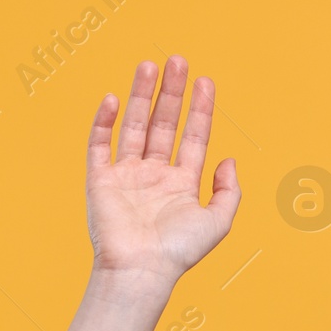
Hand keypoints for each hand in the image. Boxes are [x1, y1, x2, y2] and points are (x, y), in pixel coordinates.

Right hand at [85, 56, 240, 286]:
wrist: (142, 270)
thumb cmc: (179, 252)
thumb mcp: (219, 222)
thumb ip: (230, 191)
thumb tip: (230, 159)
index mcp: (182, 184)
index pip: (193, 137)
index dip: (200, 109)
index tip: (205, 81)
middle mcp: (154, 176)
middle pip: (163, 124)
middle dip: (171, 93)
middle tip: (177, 60)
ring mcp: (127, 176)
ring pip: (134, 126)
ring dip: (142, 95)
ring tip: (150, 65)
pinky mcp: (100, 180)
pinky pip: (100, 144)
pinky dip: (105, 121)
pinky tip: (115, 98)